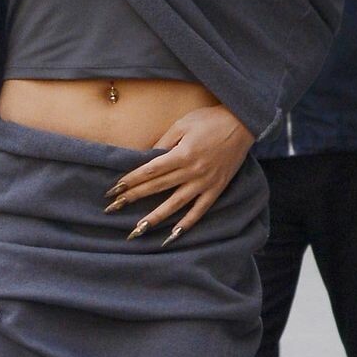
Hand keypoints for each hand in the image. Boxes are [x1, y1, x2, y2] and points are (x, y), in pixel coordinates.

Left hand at [105, 105, 252, 241]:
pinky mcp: (216, 189)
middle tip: (112, 209)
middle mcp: (192, 171)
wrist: (243, 123)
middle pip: (157, 188)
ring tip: (138, 229)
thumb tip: (144, 157)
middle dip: (133, 198)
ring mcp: (205, 183)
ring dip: (155, 217)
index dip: (130, 181)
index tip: (113, 190)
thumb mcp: (182, 124)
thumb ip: (163, 142)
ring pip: (175, 204)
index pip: (150, 171)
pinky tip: (172, 236)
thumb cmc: (210, 120)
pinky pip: (199, 211)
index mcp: (182, 154)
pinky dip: (186, 224)